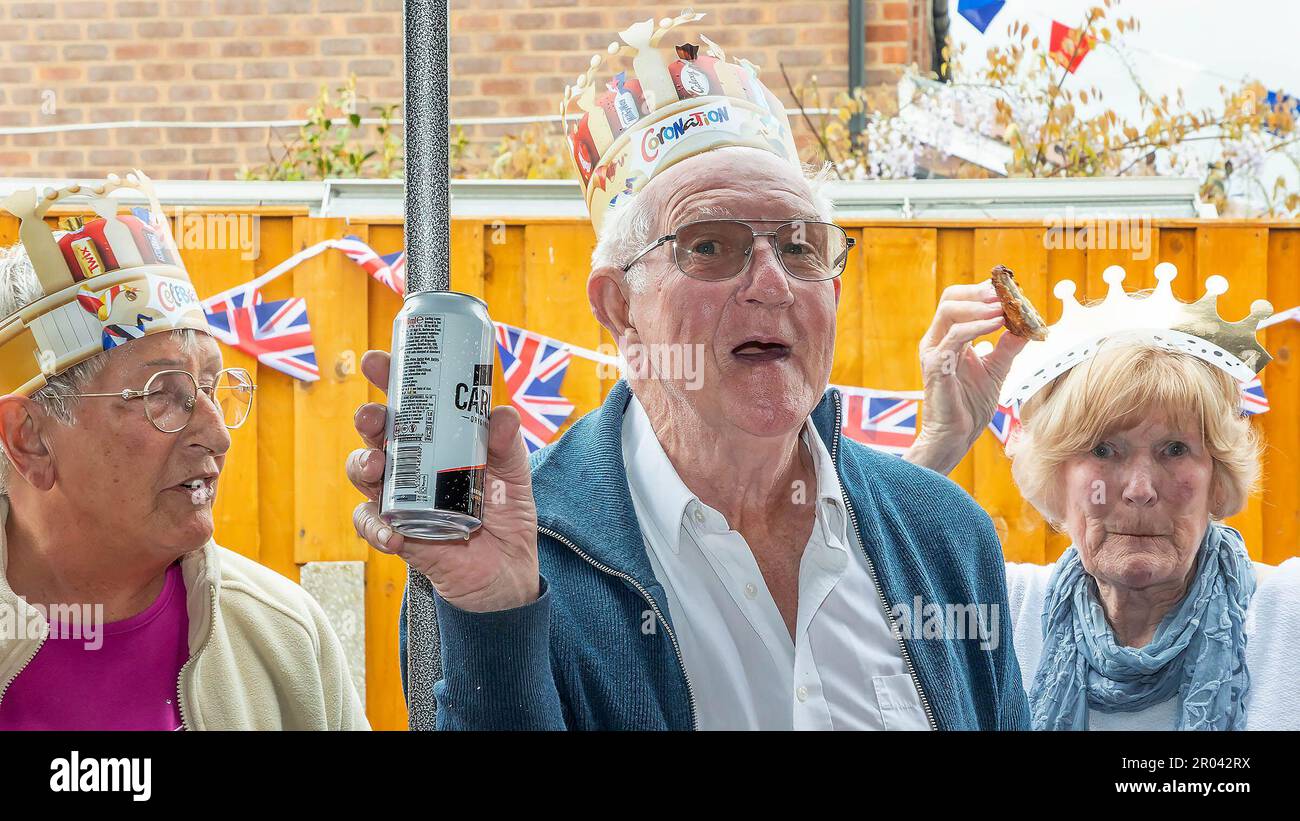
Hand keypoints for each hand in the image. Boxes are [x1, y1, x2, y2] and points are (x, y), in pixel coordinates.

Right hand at [348, 350, 539, 612]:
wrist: (509, 573)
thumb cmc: (506, 515)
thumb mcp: (514, 474)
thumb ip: (508, 444)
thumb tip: (501, 414)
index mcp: (436, 441)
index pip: (406, 403)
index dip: (388, 379)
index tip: (377, 361)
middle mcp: (411, 465)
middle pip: (376, 433)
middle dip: (368, 420)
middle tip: (374, 417)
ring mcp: (401, 498)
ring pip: (363, 473)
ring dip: (361, 465)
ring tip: (375, 466)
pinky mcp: (400, 534)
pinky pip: (373, 525)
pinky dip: (376, 527)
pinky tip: (392, 532)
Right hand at [906, 280, 1027, 473]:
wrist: (957, 434)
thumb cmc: (971, 404)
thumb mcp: (996, 368)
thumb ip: (1008, 346)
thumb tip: (1027, 326)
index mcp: (948, 338)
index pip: (959, 301)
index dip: (982, 292)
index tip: (1008, 291)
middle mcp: (937, 340)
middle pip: (950, 298)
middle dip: (979, 292)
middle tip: (1005, 295)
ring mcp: (934, 352)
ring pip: (949, 311)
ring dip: (980, 306)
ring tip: (1004, 309)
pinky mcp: (935, 366)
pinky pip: (955, 336)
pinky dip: (978, 326)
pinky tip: (997, 325)